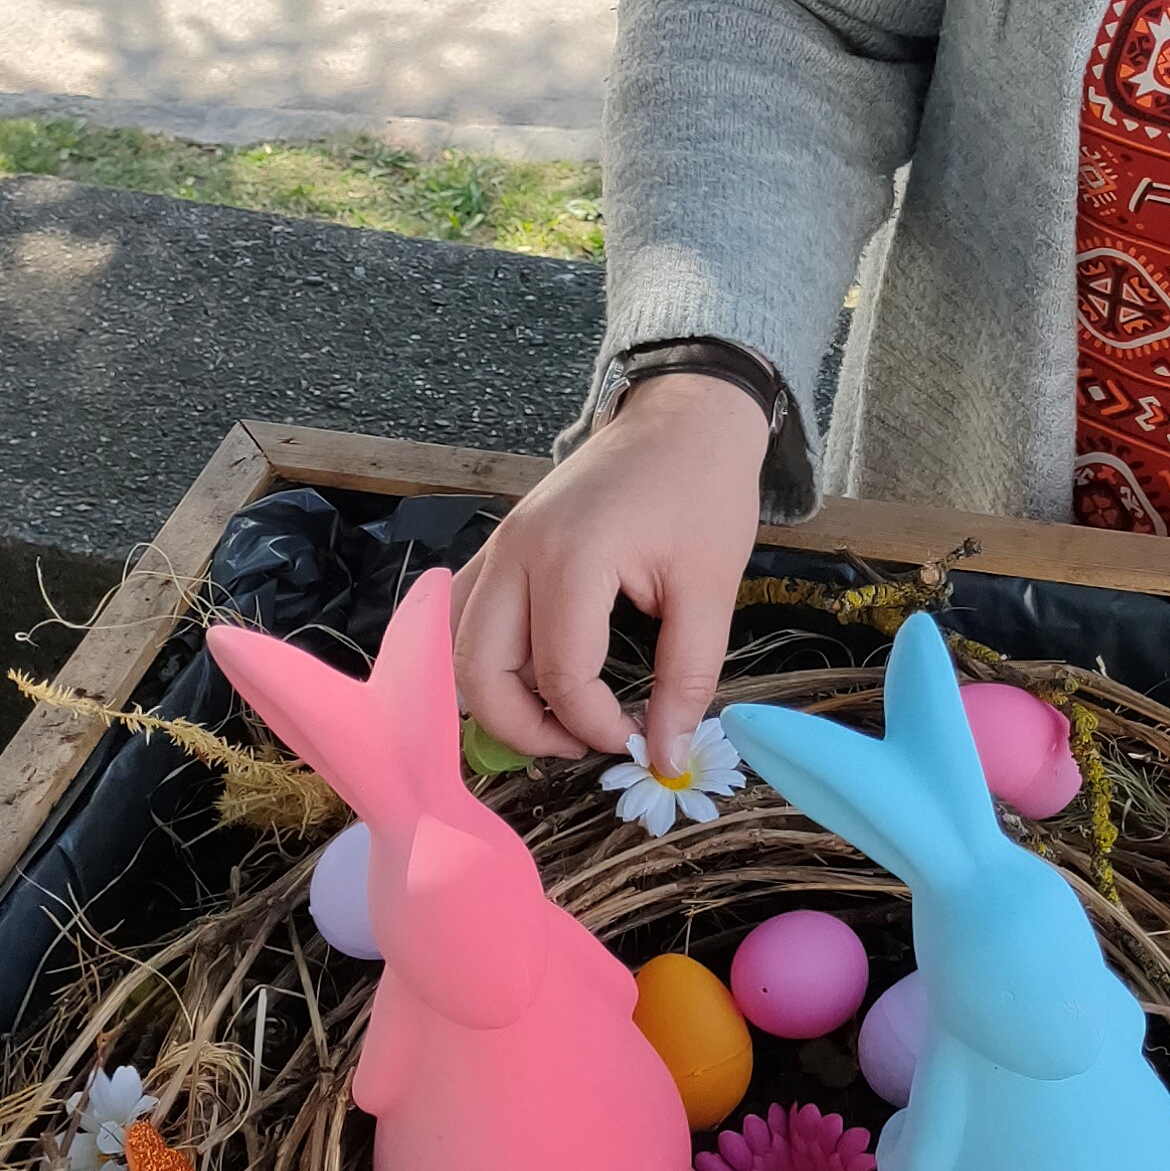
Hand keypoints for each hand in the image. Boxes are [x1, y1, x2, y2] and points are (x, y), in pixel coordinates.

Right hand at [451, 374, 769, 766]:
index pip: (561, 677)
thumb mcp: (711, 589)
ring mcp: (500, 544)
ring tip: (556, 717)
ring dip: (495, 697)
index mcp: (571, 558)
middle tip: (580, 745)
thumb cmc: (704, 492)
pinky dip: (486, 657)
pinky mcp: (501, 544)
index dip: (596, 726)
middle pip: (479, 671)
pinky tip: (533, 677)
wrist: (686, 417)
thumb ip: (686, 678)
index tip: (639, 737)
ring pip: (458, 647)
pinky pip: (466, 614)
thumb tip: (665, 754)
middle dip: (524, 728)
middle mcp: (516, 551)